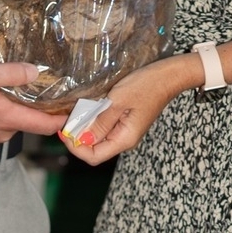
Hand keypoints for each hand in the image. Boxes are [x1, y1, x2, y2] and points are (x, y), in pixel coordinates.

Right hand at [0, 58, 67, 143]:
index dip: (66, 118)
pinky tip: (2, 94)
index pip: (47, 125)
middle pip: (34, 122)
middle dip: (46, 107)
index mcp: (6, 119)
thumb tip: (37, 72)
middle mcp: (3, 132)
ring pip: (18, 121)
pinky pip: (3, 121)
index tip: (82, 108)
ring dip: (25, 107)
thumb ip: (9, 73)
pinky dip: (9, 109)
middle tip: (60, 88)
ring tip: (33, 87)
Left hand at [59, 56, 193, 164]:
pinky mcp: (124, 120)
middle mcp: (124, 138)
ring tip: (73, 112)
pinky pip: (104, 125)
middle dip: (77, 137)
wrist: (167, 75)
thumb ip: (100, 121)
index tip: (64, 131)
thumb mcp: (118, 101)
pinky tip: (86, 108)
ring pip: (98, 137)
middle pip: (94, 148)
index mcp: (124, 139)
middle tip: (65, 119)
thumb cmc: (145, 86)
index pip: (94, 156)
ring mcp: (124, 129)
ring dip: (84, 127)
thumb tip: (82, 138)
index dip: (76, 147)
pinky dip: (92, 119)